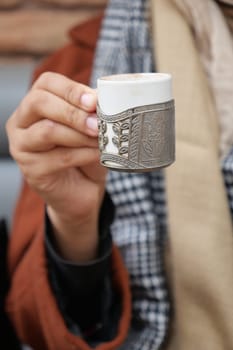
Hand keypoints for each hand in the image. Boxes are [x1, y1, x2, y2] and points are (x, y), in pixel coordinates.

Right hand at [6, 72, 106, 261]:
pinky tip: (97, 155)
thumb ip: (92, 111)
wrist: (82, 190)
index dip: (71, 89)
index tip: (94, 101)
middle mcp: (22, 122)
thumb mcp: (90, 127)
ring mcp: (22, 146)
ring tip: (101, 139)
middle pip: (39, 103)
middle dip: (73, 112)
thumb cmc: (85, 153)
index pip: (46, 83)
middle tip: (98, 123)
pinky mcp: (31, 170)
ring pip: (48, 130)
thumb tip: (103, 96)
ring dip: (79, 135)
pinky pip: (59, 157)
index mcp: (35, 104)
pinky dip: (83, 154)